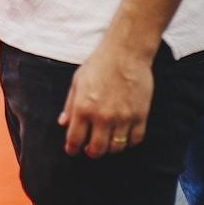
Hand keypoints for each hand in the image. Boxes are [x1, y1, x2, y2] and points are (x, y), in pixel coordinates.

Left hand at [58, 42, 152, 157]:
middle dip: (92, 152)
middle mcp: (102, 116)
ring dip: (110, 148)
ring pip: (116, 148)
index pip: (74, 139)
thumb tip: (63, 123)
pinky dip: (129, 142)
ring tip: (108, 141)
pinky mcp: (140, 115)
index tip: (72, 149)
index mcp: (83, 107)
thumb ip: (70, 104)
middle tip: (91, 149)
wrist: (126, 52)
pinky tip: (124, 135)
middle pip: (96, 149)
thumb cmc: (100, 63)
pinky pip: (135, 139)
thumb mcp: (78, 81)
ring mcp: (122, 117)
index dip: (72, 148)